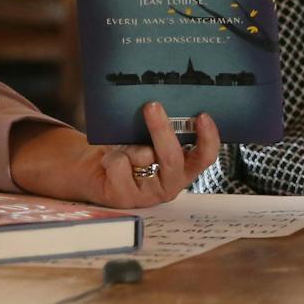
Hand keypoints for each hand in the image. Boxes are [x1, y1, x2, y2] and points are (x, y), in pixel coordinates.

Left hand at [10, 102, 220, 207]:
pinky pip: (120, 165)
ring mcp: (148, 194)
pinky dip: (111, 156)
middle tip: (152, 106)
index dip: (208, 139)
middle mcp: (170, 184)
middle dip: (162, 131)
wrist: (95, 169)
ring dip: (128, 145)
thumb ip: (160, 131)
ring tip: (121, 147)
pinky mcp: (125, 198)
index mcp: (182, 168)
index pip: (204, 157)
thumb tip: (160, 107)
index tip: (202, 116)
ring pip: (143, 158)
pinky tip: (108, 163)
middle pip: (173, 158)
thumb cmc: (127, 149)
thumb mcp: (146, 138)